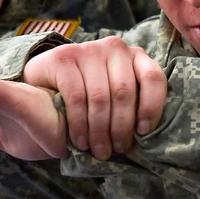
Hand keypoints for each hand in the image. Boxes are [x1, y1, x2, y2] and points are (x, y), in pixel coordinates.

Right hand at [23, 37, 166, 159]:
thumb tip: (145, 132)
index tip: (143, 131)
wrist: (46, 79)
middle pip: (124, 92)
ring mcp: (89, 49)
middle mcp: (115, 47)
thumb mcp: (117, 93)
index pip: (153, 78)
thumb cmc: (92, 92)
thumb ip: (134, 103)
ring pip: (100, 97)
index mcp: (136, 55)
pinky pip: (76, 97)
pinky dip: (80, 124)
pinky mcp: (64, 57)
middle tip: (117, 150)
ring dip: (100, 131)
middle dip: (121, 127)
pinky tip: (80, 141)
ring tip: (99, 150)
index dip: (151, 107)